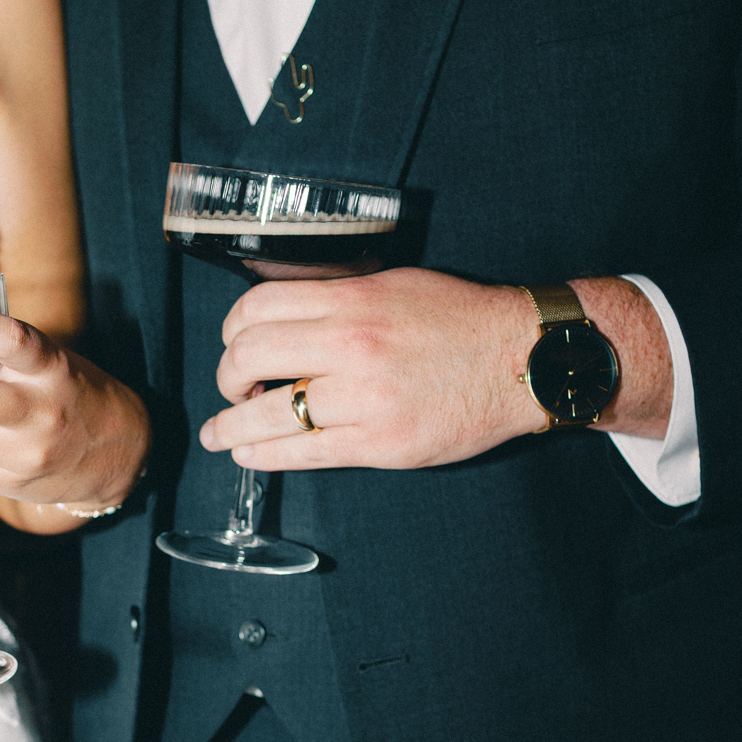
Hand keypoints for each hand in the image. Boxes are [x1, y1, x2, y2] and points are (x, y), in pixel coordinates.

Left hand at [199, 268, 671, 470]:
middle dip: (226, 378)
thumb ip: (337, 299)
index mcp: (352, 301)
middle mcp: (351, 346)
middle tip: (230, 389)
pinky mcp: (378, 443)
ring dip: (231, 426)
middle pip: (250, 358)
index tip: (232, 344)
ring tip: (220, 433)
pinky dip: (264, 455)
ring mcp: (363, 398)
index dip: (231, 330)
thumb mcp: (393, 286)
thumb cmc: (460, 321)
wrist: (520, 360)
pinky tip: (249, 453)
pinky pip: (303, 453)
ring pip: (269, 414)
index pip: (257, 309)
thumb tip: (283, 317)